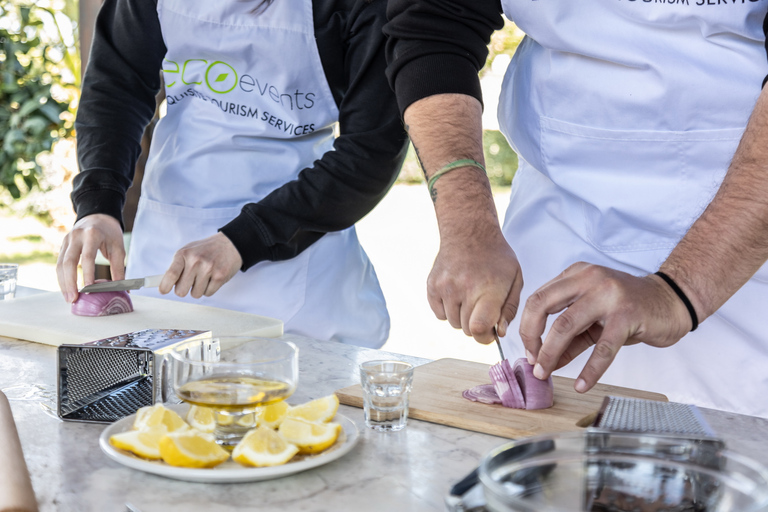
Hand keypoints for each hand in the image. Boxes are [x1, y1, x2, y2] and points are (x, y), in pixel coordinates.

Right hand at [56, 214, 125, 302]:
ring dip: (63, 283)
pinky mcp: (62, 245)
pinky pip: (59, 263)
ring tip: (69, 298)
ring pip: (60, 264)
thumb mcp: (118, 248)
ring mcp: (66, 240)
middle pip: (68, 262)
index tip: (88, 289)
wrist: (98, 216)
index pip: (87, 257)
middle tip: (73, 299)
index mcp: (92, 235)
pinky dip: (62, 278)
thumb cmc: (110, 233)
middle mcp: (76, 236)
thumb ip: (119, 268)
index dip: (87, 274)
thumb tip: (123, 290)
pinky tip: (66, 289)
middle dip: (69, 282)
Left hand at [159, 232, 242, 298]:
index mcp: (184, 254)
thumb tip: (163, 283)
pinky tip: (213, 278)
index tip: (163, 291)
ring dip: (198, 289)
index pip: (171, 274)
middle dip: (184, 289)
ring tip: (204, 277)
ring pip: (195, 294)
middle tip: (190, 281)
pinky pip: (208, 293)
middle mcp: (196, 261)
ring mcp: (209, 268)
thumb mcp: (189, 251)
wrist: (231, 244)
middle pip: (181, 291)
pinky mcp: (220, 276)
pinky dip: (209, 289)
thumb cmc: (207, 250)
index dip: (165, 286)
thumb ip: (177, 266)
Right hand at [428, 229, 522, 343]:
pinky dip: (448, 310)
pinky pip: (440, 314)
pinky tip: (457, 294)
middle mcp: (464, 289)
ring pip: (453, 323)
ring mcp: (445, 287)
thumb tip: (499, 332)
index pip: (478, 328)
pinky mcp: (432, 286)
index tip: (490, 331)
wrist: (469, 232)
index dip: (485, 337)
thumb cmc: (496, 256)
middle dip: (477, 325)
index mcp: (488, 289)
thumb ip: (510, 309)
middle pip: (466, 330)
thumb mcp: (515, 279)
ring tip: (470, 298)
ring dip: (463, 317)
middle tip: (482, 309)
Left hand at [519, 262, 692, 392]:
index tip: (529, 351)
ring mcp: (608, 295)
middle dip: (532, 337)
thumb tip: (543, 361)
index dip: (527, 326)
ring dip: (551, 354)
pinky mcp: (627, 315)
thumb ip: (569, 337)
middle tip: (533, 363)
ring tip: (546, 373)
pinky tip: (581, 384)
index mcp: (576, 274)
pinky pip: (602, 347)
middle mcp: (589, 279)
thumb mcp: (593, 318)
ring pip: (566, 325)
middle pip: (543, 305)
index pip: (538, 298)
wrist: (671, 301)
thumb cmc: (628, 309)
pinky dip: (590, 370)